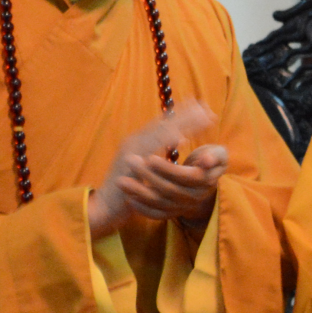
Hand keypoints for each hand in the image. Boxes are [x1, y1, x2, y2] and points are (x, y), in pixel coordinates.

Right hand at [89, 102, 222, 237]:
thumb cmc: (128, 189)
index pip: (162, 124)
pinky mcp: (129, 165)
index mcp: (138, 142)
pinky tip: (182, 139)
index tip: (199, 105)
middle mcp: (134, 142)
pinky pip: (150, 151)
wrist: (105, 207)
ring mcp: (131, 152)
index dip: (181, 114)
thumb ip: (157, 157)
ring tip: (201, 117)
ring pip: (160, 133)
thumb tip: (174, 143)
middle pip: (164, 124)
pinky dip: (165, 142)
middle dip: (186, 115)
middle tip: (206, 106)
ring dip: (182, 124)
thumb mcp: (145, 169)